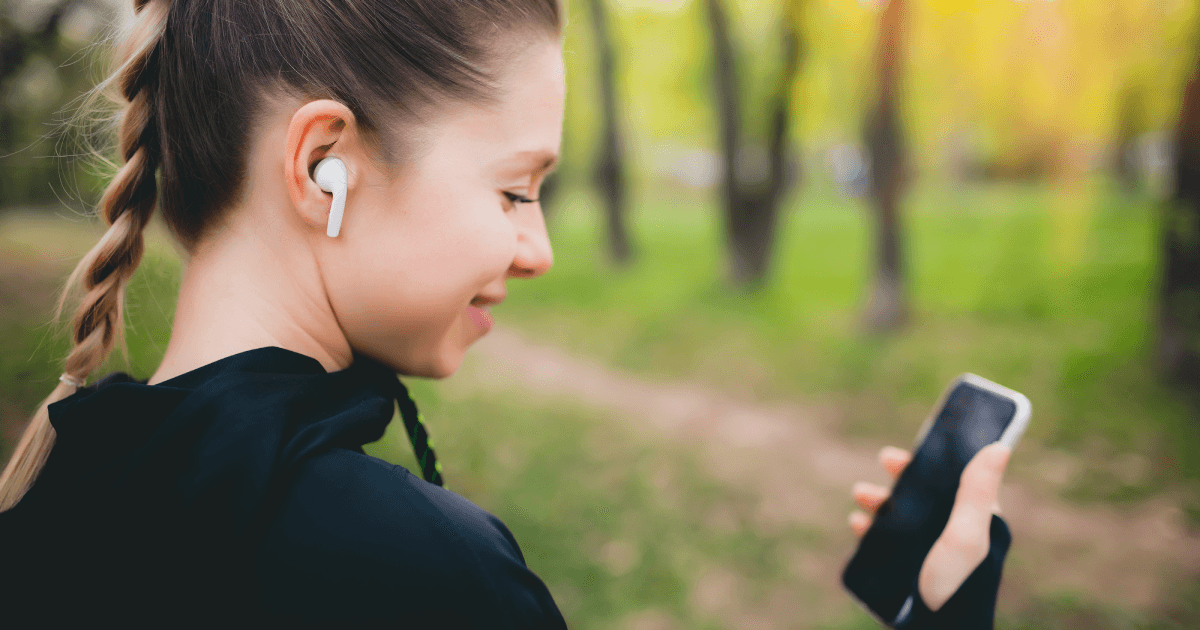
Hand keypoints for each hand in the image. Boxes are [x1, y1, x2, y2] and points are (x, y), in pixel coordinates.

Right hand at [849, 442, 1010, 610]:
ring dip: (881, 501)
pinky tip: (857, 525)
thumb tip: (999, 446)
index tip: (909, 451)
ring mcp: (931, 554)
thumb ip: (977, 492)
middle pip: (927, 495)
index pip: (958, 481)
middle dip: (902, 478)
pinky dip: (871, 530)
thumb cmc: (956, 586)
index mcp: (978, 525)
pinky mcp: (910, 569)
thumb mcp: (966, 536)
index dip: (934, 463)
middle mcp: (956, 537)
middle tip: (884, 461)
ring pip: (904, 517)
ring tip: (860, 495)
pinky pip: (888, 542)